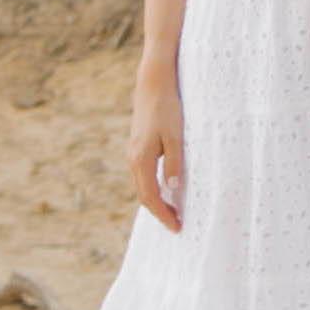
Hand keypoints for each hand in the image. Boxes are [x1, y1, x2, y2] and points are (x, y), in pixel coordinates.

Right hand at [128, 74, 185, 230]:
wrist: (153, 83)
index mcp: (141, 160)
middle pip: (144, 195)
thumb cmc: (167, 108)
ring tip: (173, 211)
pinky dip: (152, 187)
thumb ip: (174, 163)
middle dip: (159, 212)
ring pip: (142, 185)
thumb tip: (172, 189)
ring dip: (156, 200)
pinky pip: (142, 174)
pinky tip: (165, 188)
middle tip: (177, 224)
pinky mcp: (137, 145)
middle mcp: (133, 159)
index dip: (163, 214)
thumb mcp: (176, 136)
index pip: (151, 197)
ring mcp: (133, 152)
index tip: (177, 227)